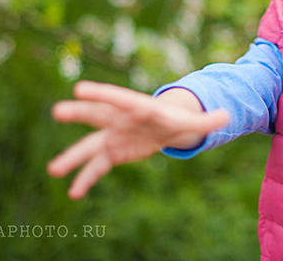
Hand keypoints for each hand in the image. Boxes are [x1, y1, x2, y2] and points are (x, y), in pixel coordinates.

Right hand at [47, 81, 228, 199]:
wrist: (166, 126)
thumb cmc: (179, 119)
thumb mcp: (194, 121)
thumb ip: (209, 120)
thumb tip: (228, 115)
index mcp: (140, 108)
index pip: (120, 99)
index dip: (102, 94)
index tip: (81, 88)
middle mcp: (121, 119)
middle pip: (99, 115)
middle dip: (80, 112)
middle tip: (59, 110)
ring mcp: (113, 135)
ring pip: (90, 144)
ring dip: (73, 156)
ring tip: (53, 169)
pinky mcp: (113, 152)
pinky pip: (96, 166)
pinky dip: (86, 179)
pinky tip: (74, 193)